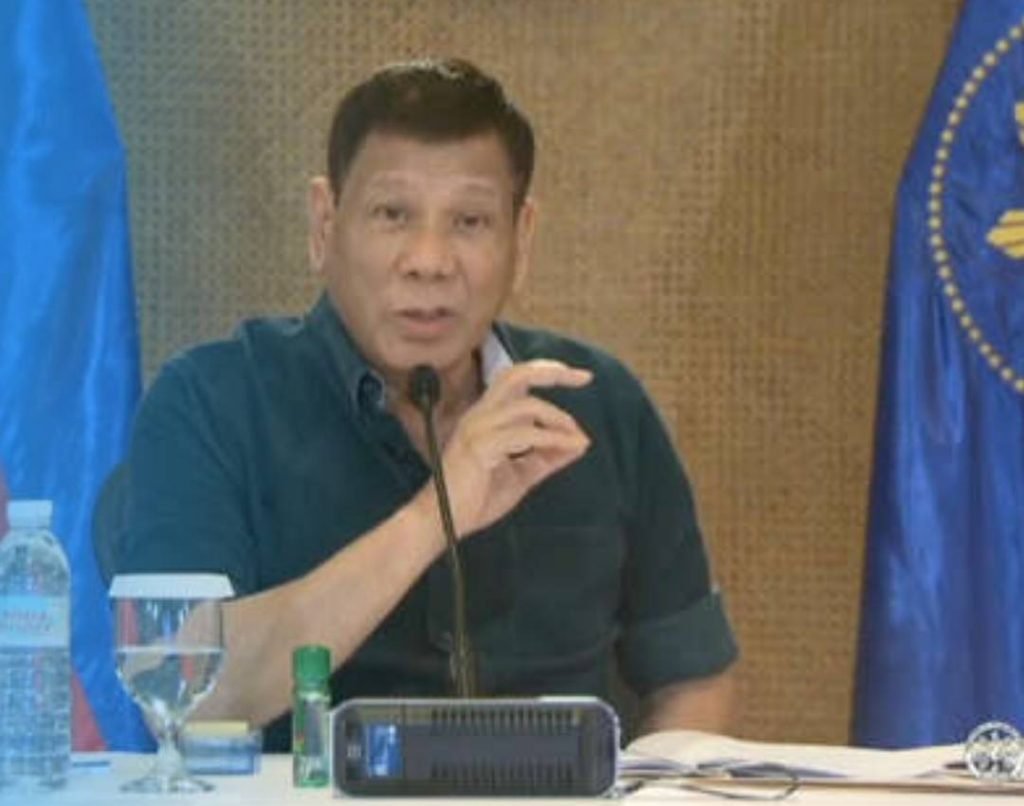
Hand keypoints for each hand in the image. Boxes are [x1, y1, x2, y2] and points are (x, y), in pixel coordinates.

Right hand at [433, 359, 592, 537]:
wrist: (442, 524)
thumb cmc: (475, 499)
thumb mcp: (521, 475)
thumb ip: (547, 457)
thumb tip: (580, 443)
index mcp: (486, 416)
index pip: (516, 380)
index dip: (548, 372)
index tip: (580, 377)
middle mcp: (480, 415)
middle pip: (515, 375)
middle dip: (551, 372)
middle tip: (583, 378)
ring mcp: (478, 428)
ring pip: (526, 406)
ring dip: (558, 419)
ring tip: (577, 437)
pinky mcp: (480, 446)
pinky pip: (524, 434)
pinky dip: (552, 439)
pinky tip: (568, 447)